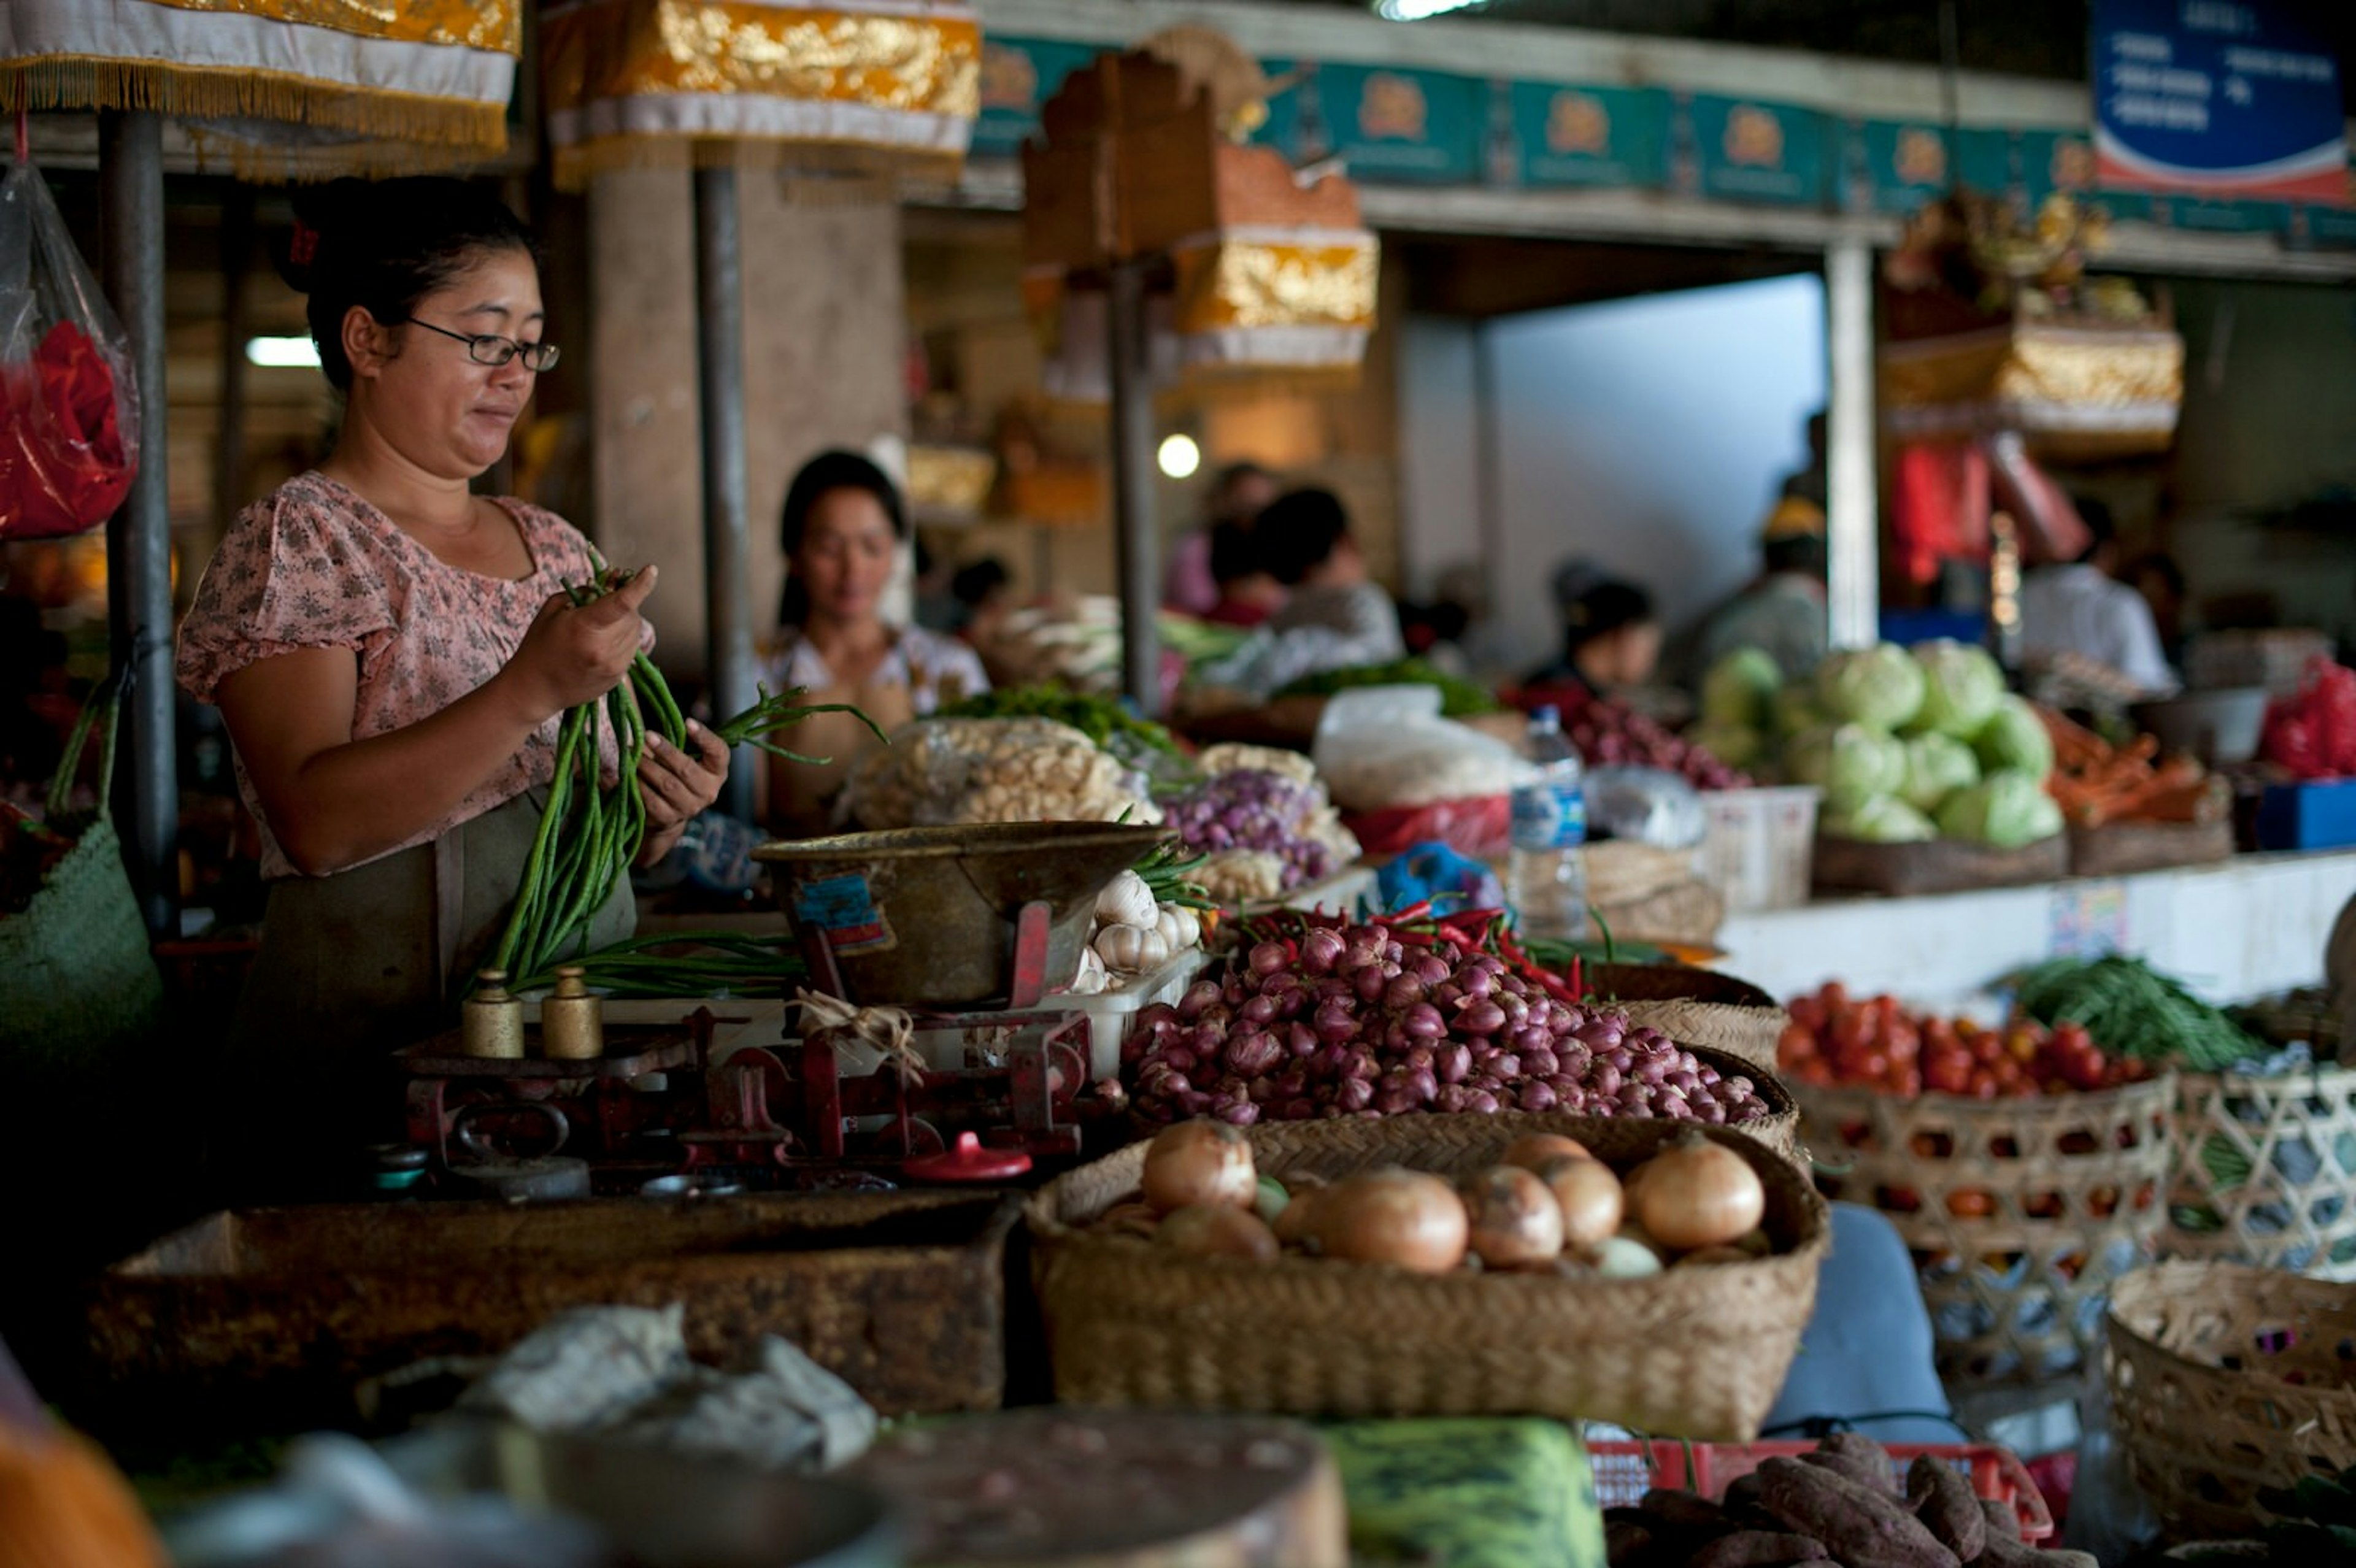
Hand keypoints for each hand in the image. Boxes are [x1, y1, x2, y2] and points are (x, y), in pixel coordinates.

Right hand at [503, 566, 658, 720]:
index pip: (623, 603)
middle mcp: (604, 649)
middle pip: (632, 615)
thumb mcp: (553, 609)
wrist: (535, 689)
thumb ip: (583, 592)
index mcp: (585, 628)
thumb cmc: (539, 645)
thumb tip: (613, 580)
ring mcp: (613, 666)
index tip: (651, 570)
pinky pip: (631, 648)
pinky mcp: (618, 677)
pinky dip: (623, 639)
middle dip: (625, 603)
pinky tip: (601, 643)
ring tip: (599, 627)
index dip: (641, 585)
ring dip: (625, 622)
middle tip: (605, 602)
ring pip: (635, 632)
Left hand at [636, 718, 729, 862]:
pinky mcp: (668, 819)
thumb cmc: (678, 774)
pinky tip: (630, 774)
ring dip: (647, 766)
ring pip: (667, 784)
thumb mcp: (686, 758)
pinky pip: (651, 799)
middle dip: (666, 751)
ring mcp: (689, 808)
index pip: (719, 752)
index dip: (705, 737)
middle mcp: (708, 792)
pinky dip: (639, 784)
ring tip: (633, 754)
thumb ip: (680, 743)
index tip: (688, 722)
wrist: (670, 811)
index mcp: (717, 772)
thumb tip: (651, 734)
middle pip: (687, 769)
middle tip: (648, 735)